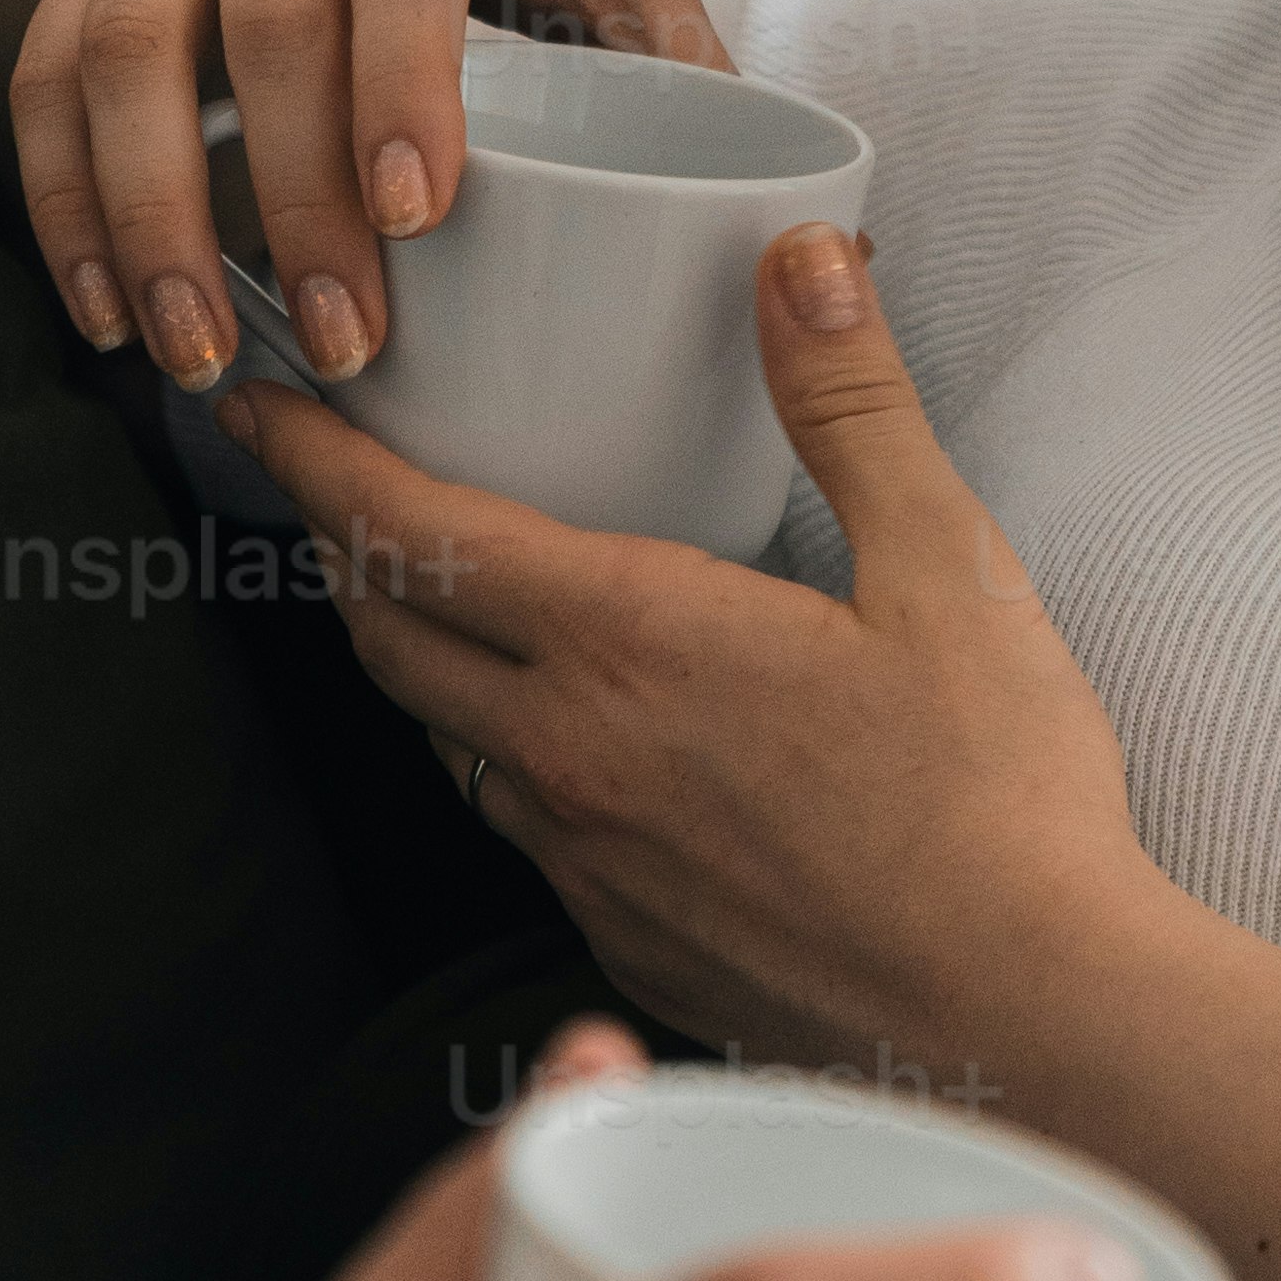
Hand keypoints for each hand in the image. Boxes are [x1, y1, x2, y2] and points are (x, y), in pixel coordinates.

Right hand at [1, 0, 716, 389]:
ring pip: (122, 46)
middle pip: (261, 14)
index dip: (402, 81)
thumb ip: (662, 36)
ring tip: (192, 350)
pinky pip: (48, 64)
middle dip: (293, 192)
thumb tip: (784, 210)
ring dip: (149, 214)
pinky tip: (107, 301)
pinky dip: (66, 193)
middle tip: (340, 335)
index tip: (414, 216)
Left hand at [212, 242, 1161, 1090]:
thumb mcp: (948, 571)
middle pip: (390, 635)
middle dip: (340, 544)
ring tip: (445, 598)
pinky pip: (525, 832)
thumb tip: (801, 258)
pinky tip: (578, 744)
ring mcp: (589, 864)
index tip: (253, 402)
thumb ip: (854, 406)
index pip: (407, 530)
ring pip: (446, 740)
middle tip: (334, 481)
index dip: (312, 457)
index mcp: (628, 642)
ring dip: (420, 657)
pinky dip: (509, 761)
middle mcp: (571, 756)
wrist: (1027, 1022)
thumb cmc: (997, 798)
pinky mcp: (627, 943)